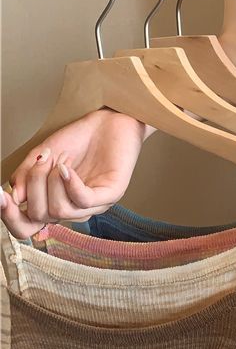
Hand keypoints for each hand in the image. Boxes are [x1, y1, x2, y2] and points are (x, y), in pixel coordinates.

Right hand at [1, 108, 145, 239]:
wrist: (108, 120)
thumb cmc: (78, 139)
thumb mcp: (41, 156)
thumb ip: (24, 176)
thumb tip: (14, 198)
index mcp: (55, 204)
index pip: (27, 228)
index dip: (10, 217)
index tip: (1, 196)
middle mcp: (74, 209)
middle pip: (40, 216)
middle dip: (33, 185)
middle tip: (41, 160)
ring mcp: (94, 204)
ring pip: (60, 211)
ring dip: (51, 181)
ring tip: (59, 159)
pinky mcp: (112, 194)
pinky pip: (83, 201)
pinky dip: (69, 184)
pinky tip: (65, 168)